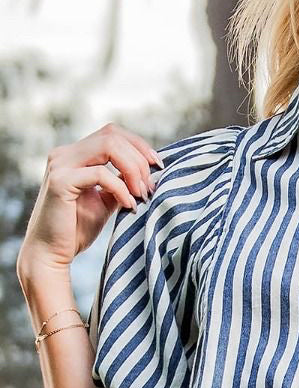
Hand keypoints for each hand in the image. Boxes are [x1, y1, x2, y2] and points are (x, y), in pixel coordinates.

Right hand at [17, 124, 163, 282]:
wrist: (50, 254)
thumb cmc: (77, 228)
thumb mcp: (107, 199)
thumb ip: (122, 181)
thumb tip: (150, 170)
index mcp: (74, 155)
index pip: (112, 133)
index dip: (139, 145)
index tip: (158, 166)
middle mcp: (64, 154)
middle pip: (112, 135)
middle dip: (139, 158)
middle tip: (149, 186)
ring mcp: (60, 165)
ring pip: (108, 146)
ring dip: (132, 168)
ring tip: (141, 194)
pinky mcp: (60, 182)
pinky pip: (100, 174)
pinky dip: (120, 188)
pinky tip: (128, 205)